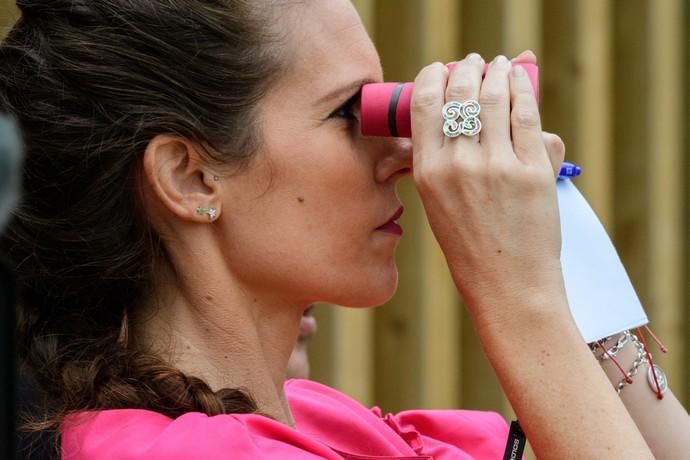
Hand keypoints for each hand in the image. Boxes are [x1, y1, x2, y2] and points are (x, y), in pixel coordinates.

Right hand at [410, 52, 566, 322]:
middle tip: (475, 64)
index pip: (424, 103)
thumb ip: (447, 161)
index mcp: (427, 173)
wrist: (508, 286)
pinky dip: (524, 89)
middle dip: (468, 69)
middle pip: (461, 92)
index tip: (442, 70)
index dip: (433, 76)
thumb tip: (467, 117)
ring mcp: (496, 166)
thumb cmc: (472, 249)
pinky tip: (522, 79)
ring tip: (501, 65)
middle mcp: (457, 164)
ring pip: (495, 96)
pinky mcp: (532, 170)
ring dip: (498, 72)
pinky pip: (527, 115)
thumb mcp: (439, 205)